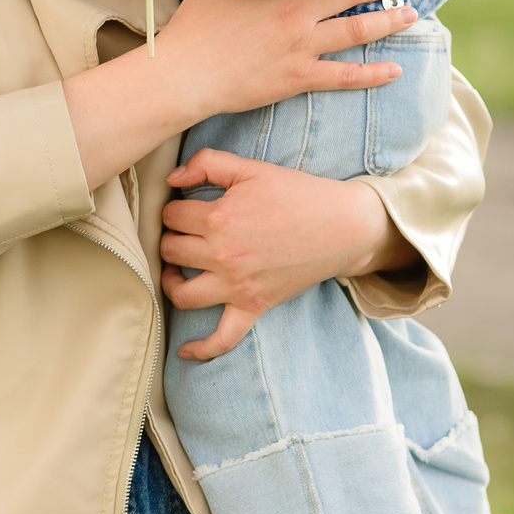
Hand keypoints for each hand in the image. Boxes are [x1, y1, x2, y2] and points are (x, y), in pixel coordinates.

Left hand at [160, 150, 413, 360]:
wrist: (341, 226)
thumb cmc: (297, 194)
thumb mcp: (251, 168)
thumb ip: (207, 163)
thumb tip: (171, 179)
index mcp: (219, 218)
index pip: (172, 216)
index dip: (174, 208)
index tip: (185, 206)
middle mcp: (223, 255)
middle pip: (171, 251)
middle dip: (171, 237)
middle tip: (184, 231)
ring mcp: (237, 286)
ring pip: (182, 294)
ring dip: (172, 281)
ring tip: (177, 269)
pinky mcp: (253, 307)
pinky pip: (223, 338)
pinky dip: (202, 349)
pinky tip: (185, 350)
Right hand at [165, 0, 415, 116]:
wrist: (187, 71)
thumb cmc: (195, 24)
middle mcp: (295, 11)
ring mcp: (301, 45)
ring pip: (356, 30)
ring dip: (388, 20)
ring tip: (412, 13)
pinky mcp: (299, 76)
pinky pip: (344, 76)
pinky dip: (372, 75)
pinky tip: (395, 71)